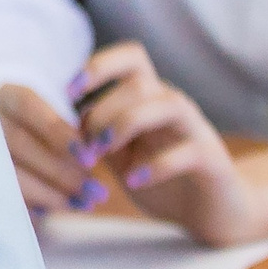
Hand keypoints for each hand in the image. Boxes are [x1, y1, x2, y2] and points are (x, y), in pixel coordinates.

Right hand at [0, 83, 98, 215]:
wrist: (4, 151)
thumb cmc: (45, 134)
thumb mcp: (57, 123)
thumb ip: (71, 133)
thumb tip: (92, 155)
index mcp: (7, 96)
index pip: (28, 106)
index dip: (59, 132)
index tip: (89, 159)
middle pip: (19, 142)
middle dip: (60, 171)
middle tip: (96, 192)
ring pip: (8, 171)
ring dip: (49, 193)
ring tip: (83, 205)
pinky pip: (1, 193)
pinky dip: (29, 205)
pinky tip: (52, 213)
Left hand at [69, 42, 260, 245]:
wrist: (209, 211)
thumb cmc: (156, 174)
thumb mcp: (116, 152)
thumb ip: (92, 132)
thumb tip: (55, 119)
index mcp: (149, 98)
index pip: (131, 57)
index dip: (99, 65)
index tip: (68, 91)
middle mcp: (174, 106)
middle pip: (141, 83)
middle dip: (104, 110)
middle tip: (84, 146)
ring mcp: (197, 131)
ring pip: (169, 104)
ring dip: (127, 125)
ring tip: (103, 154)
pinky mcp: (213, 160)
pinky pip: (188, 151)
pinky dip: (157, 165)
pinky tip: (133, 180)